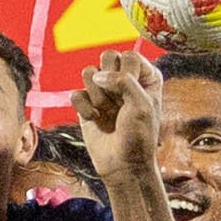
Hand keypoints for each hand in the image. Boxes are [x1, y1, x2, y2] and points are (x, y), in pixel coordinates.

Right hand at [74, 49, 161, 189]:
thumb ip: (124, 80)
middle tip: (118, 104)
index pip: (129, 55)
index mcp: (144, 76)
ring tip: (108, 113)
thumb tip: (96, 74)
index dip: (126, 74)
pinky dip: (84, 108)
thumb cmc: (138, 136)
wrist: (123, 165)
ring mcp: (104, 90)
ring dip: (98, 96)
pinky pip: (76, 93)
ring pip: (89, 72)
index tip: (132, 97)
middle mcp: (124, 78)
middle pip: (107, 57)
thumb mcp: (141, 105)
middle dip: (110, 82)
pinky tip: (95, 120)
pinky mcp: (86, 103)